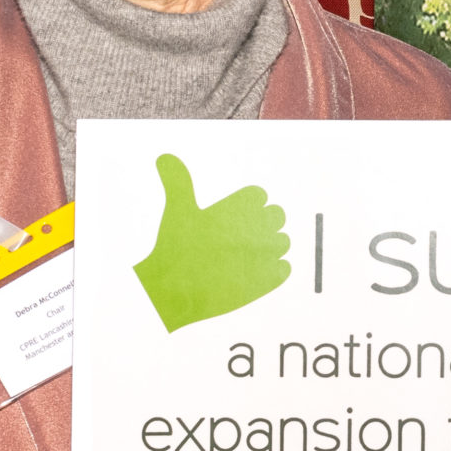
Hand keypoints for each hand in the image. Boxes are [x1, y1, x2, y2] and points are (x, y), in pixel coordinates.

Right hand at [131, 153, 289, 331]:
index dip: (247, 206)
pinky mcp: (267, 280)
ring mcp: (264, 254)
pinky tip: (253, 272)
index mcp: (238, 208)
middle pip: (277, 215)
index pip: (260, 196)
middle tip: (241, 236)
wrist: (176, 292)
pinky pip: (285, 269)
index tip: (233, 218)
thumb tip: (165, 158)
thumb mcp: (177, 212)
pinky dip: (274, 270)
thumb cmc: (175, 249)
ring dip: (269, 247)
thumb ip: (179, 182)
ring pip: (283, 242)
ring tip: (246, 255)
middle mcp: (256, 228)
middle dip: (262, 223)